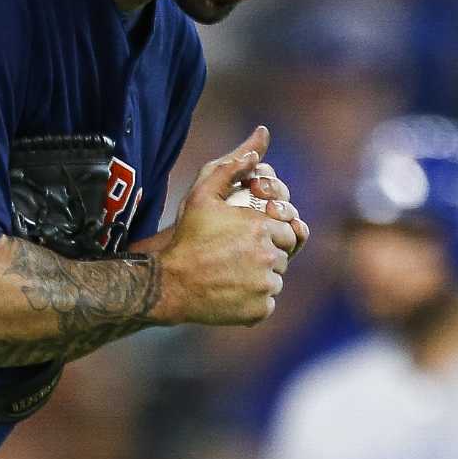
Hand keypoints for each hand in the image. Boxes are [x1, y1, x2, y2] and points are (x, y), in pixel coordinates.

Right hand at [154, 126, 299, 325]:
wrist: (169, 283)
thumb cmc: (187, 237)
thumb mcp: (202, 195)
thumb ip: (231, 168)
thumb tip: (257, 148)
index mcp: (263, 228)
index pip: (287, 232)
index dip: (268, 236)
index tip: (245, 241)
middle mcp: (269, 256)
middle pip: (282, 258)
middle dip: (265, 257)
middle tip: (236, 259)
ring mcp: (265, 285)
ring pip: (275, 281)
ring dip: (259, 279)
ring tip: (231, 276)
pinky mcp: (259, 310)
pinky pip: (267, 304)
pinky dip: (254, 302)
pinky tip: (232, 294)